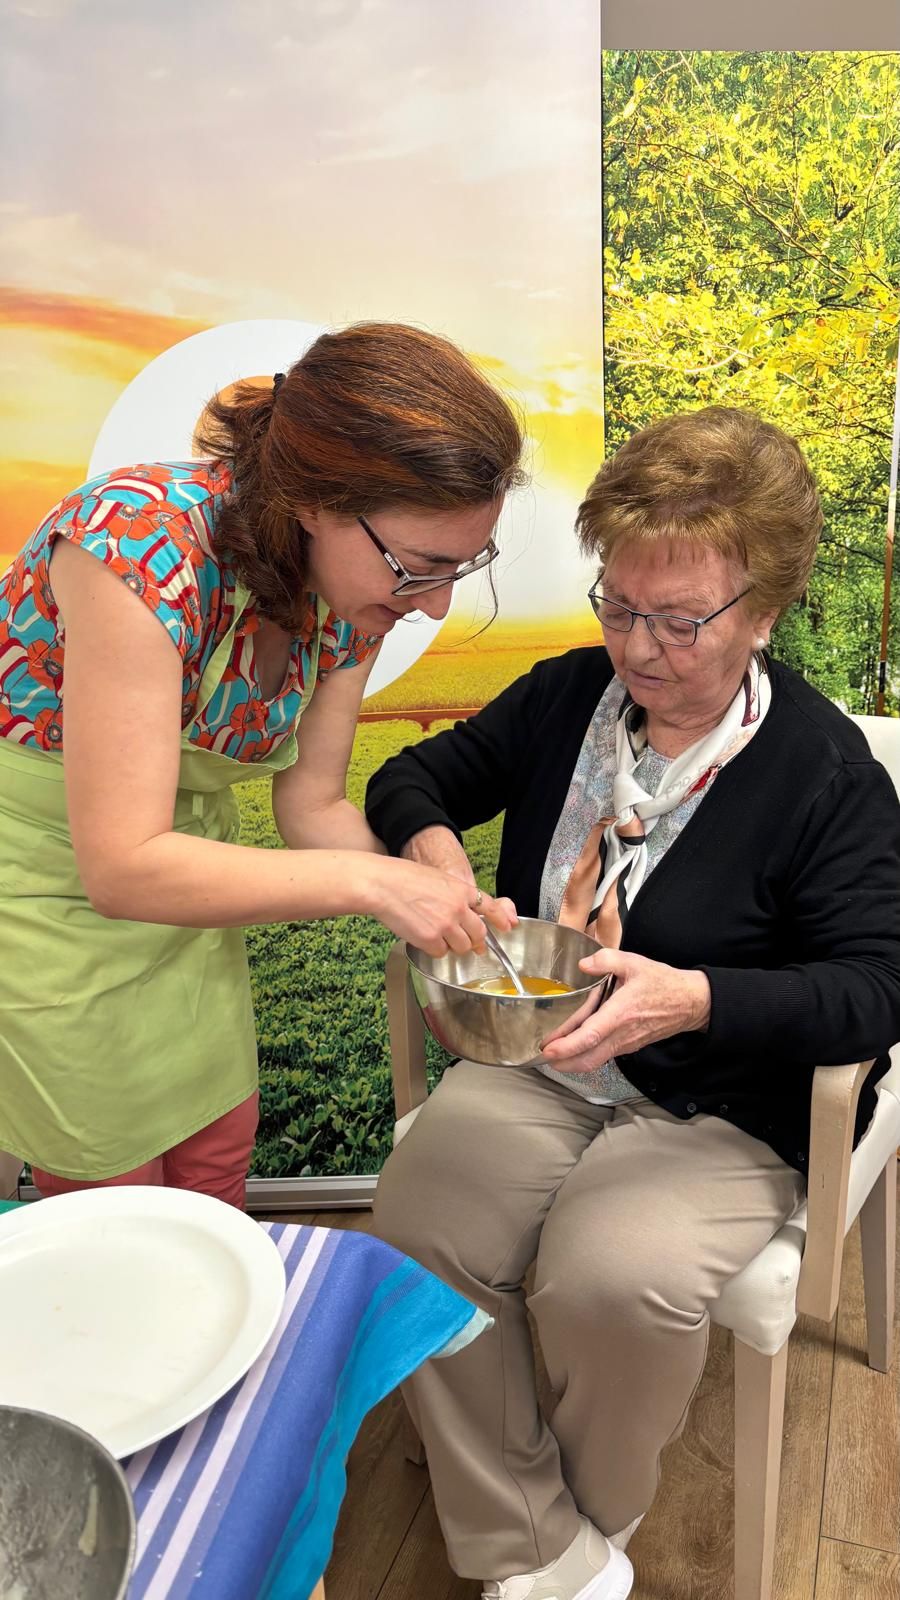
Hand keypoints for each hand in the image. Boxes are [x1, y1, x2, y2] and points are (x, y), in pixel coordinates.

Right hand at [364, 855, 516, 957]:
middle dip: (474, 941)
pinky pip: (441, 953)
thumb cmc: (403, 878)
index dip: (501, 919)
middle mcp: (459, 909)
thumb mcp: (439, 878)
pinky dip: (435, 950)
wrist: (382, 885)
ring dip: (454, 946)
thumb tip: (464, 912)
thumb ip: (456, 895)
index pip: (490, 907)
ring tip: (439, 937)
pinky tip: (424, 938)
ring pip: (462, 947)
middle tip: (468, 943)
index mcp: (463, 890)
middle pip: (479, 935)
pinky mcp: (431, 940)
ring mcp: (446, 926)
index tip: (507, 927)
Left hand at [541, 949, 710, 1073]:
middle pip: (588, 1059)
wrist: (690, 1003)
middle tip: (541, 1057)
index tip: (548, 1048)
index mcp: (621, 1013)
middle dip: (562, 1063)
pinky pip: (604, 1056)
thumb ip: (606, 959)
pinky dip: (586, 1057)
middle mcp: (622, 1034)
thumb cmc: (663, 983)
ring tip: (552, 1055)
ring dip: (572, 1062)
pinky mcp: (629, 1046)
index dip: (567, 1046)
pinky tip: (575, 1049)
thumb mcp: (634, 962)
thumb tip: (584, 964)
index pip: (590, 1036)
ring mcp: (626, 1043)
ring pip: (595, 1061)